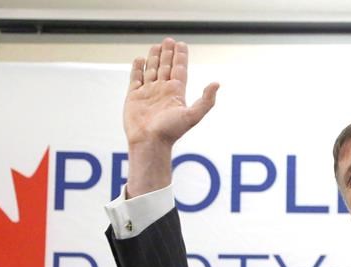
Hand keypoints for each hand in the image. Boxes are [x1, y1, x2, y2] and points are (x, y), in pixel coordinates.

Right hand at [123, 38, 218, 195]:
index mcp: (176, 92)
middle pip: (166, 66)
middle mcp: (162, 91)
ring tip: (156, 46)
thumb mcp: (193, 115)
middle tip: (169, 40)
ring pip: (151, 70)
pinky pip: (135, 78)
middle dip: (167, 53)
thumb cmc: (171, 131)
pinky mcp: (134, 96)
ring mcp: (148, 93)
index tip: (181, 44)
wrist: (150, 142)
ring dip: (154, 58)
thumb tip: (217, 83)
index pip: (179, 69)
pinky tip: (139, 59)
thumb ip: (206, 100)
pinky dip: (137, 68)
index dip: (180, 56)